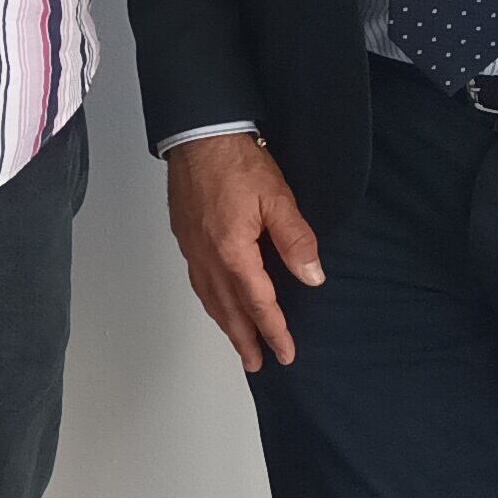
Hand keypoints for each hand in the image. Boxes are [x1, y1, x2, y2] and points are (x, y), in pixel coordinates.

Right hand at [164, 133, 323, 371]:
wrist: (198, 133)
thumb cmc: (236, 161)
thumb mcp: (278, 198)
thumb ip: (296, 240)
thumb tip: (312, 276)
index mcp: (233, 251)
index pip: (258, 303)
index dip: (274, 330)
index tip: (286, 353)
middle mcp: (208, 256)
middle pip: (228, 310)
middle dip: (245, 339)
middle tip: (257, 364)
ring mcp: (192, 247)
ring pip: (209, 297)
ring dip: (225, 324)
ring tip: (238, 341)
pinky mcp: (185, 235)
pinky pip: (197, 279)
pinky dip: (209, 300)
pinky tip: (215, 300)